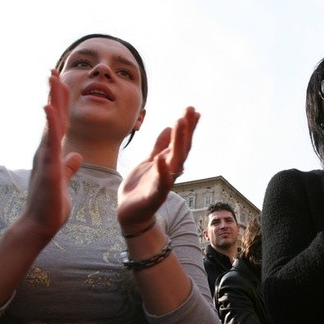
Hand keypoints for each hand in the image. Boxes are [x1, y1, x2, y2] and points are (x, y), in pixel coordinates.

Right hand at [23, 70, 82, 241]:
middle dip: (54, 94)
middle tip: (53, 70)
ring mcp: (46, 157)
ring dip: (52, 101)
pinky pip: (49, 142)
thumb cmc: (51, 204)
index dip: (60, 103)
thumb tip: (75, 155)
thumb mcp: (63, 180)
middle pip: (53, 117)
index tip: (61, 83)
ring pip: (50, 124)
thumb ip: (68, 166)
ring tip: (52, 79)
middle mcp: (46, 151)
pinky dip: (50, 125)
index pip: (58, 122)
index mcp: (52, 152)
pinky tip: (49, 108)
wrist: (41, 225)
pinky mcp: (48, 167)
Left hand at [117, 107, 199, 232]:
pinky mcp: (154, 196)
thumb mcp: (148, 161)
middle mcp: (170, 171)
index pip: (181, 142)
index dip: (187, 127)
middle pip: (182, 148)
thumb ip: (159, 146)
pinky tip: (161, 159)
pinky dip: (162, 172)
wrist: (130, 212)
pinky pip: (160, 183)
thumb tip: (169, 127)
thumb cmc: (140, 187)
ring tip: (179, 123)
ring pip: (175, 161)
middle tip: (190, 111)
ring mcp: (163, 183)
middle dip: (186, 129)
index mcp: (168, 162)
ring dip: (178, 142)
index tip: (193, 110)